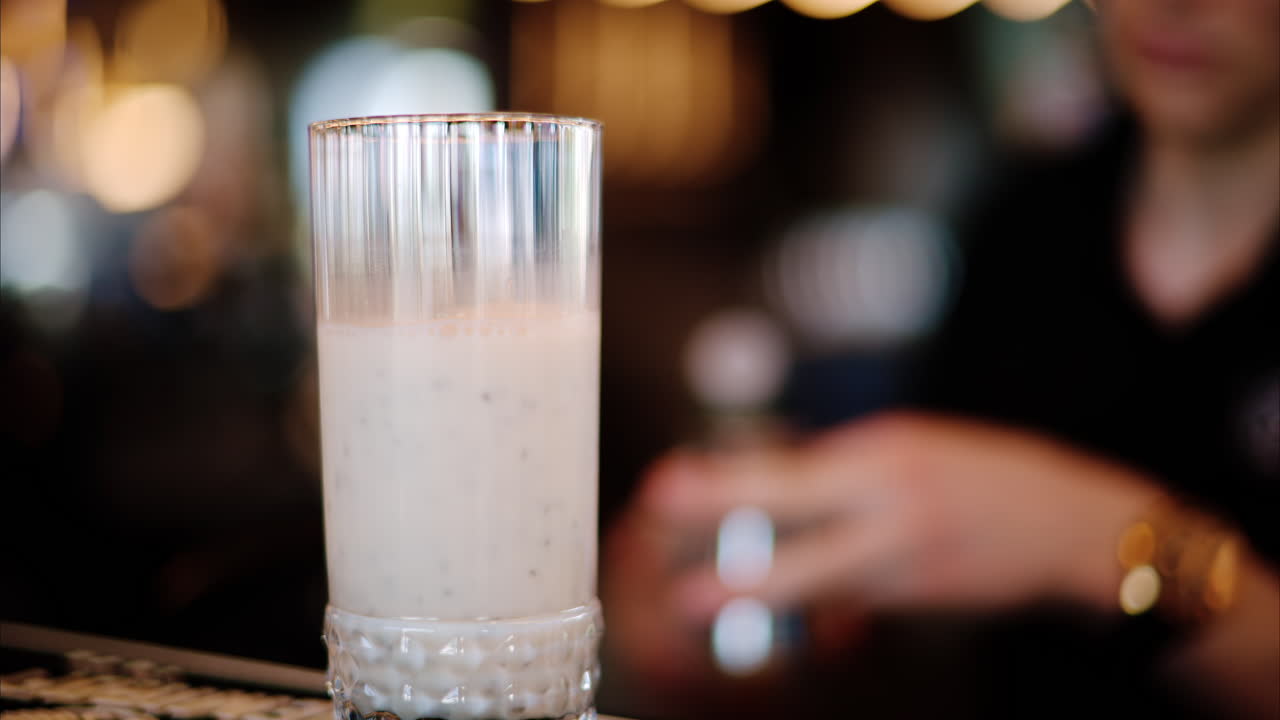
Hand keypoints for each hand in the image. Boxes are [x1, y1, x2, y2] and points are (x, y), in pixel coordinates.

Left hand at [634, 412, 1161, 623]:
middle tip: (680, 583)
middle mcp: (892, 508)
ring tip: (701, 599)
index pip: (789, 476)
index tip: (670, 487)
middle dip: (733, 562)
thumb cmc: (988, 473)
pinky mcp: (917, 596)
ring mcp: (906, 559)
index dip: (724, 486)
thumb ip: (846, 468)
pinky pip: (849, 598)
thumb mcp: (912, 446)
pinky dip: (814, 599)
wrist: (1073, 526)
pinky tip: (784, 599)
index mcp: (885, 456)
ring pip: (817, 580)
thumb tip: (780, 483)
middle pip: (797, 538)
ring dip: (758, 590)